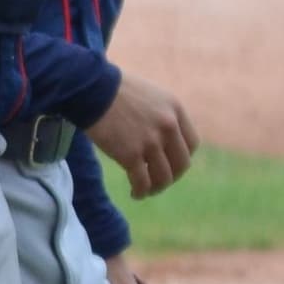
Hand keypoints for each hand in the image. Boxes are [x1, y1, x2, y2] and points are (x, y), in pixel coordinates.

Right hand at [86, 73, 197, 198]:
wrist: (92, 89)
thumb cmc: (114, 89)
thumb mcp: (150, 95)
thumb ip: (161, 114)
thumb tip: (162, 137)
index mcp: (175, 110)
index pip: (192, 144)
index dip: (182, 157)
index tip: (170, 163)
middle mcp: (168, 126)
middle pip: (181, 164)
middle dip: (172, 177)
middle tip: (159, 180)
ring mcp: (150, 142)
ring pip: (163, 177)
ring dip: (156, 188)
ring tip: (146, 190)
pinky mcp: (130, 155)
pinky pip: (142, 182)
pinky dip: (140, 192)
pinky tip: (135, 193)